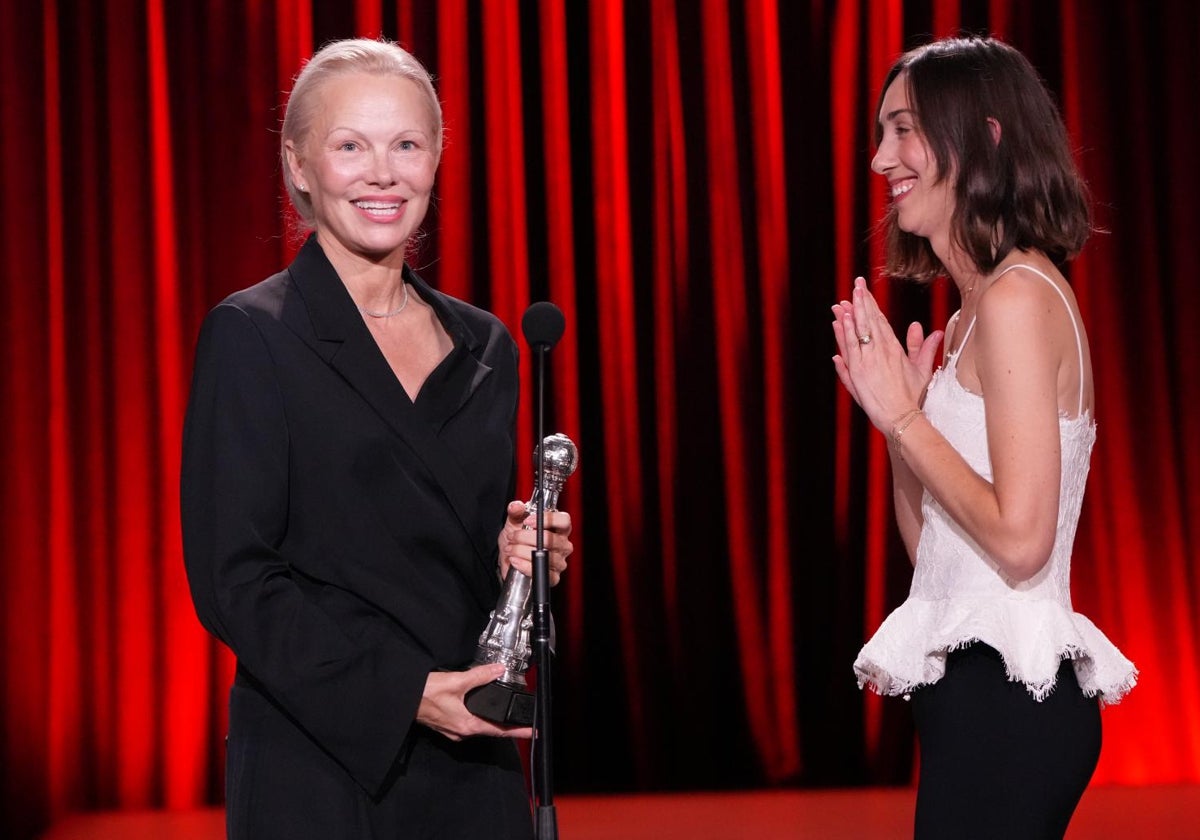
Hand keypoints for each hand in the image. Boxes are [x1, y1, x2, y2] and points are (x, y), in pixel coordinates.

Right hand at [416, 664, 533, 740]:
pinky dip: (479, 717)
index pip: (499, 731)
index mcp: (467, 725)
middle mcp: (461, 732)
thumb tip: (497, 670)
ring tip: (506, 715)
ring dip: (492, 721)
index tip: (532, 732)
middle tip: (523, 721)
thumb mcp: (456, 681)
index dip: (517, 731)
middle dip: (507, 726)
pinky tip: (480, 709)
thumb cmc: (424, 694)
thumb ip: (479, 676)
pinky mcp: (446, 724)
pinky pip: (468, 722)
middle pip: (491, 730)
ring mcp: (453, 730)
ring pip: (479, 726)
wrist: (402, 700)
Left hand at [498, 500, 572, 584]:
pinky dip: (524, 566)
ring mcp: (559, 562)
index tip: (528, 521)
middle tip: (513, 537)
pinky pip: (540, 571)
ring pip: (543, 555)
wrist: (509, 559)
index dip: (547, 519)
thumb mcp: (514, 522)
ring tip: (511, 549)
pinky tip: (515, 561)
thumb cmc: (517, 539)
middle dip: (525, 537)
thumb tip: (516, 506)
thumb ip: (516, 511)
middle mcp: (562, 545)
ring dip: (521, 551)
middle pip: (550, 539)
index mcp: (559, 529)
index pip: (564, 520)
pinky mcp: (552, 577)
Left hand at [831, 277, 942, 431]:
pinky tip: (840, 320)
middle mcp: (881, 351)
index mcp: (895, 348)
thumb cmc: (912, 397)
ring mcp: (869, 360)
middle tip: (855, 284)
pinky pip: (850, 347)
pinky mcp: (858, 371)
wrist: (902, 416)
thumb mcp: (921, 370)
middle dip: (862, 301)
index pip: (881, 321)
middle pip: (869, 320)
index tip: (865, 291)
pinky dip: (845, 333)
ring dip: (850, 314)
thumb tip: (930, 330)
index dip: (872, 305)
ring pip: (858, 331)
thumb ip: (923, 348)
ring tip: (843, 299)